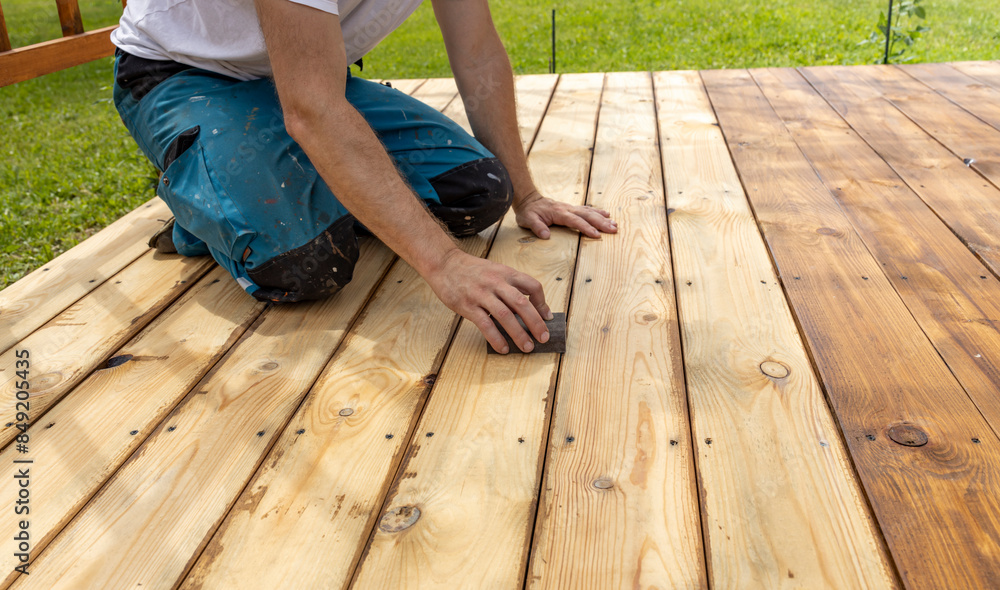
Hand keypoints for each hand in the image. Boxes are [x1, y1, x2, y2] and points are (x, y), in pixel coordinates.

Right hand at [426, 248, 553, 353]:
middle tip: (544, 338)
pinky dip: (496, 338)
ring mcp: (481, 294)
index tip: (547, 317)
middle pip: (522, 303)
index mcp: (506, 273)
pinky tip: (503, 348)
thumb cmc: (471, 270)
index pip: (532, 286)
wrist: (444, 264)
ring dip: (519, 334)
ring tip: (527, 347)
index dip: (542, 303)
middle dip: (536, 323)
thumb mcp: (495, 271)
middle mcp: (496, 282)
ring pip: (505, 315)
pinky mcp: (467, 305)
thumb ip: (510, 286)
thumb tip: (526, 308)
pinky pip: (485, 324)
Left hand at [514, 191, 617, 238]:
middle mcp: (567, 209)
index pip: (575, 221)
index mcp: (559, 212)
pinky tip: (606, 215)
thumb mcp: (528, 220)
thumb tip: (546, 235)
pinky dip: (597, 212)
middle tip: (613, 229)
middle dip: (601, 223)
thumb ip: (537, 227)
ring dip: (602, 218)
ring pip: (589, 212)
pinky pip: (587, 210)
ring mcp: (570, 208)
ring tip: (614, 224)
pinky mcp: (571, 209)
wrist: (528, 199)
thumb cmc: (528, 211)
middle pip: (587, 215)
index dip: (586, 228)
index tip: (596, 234)